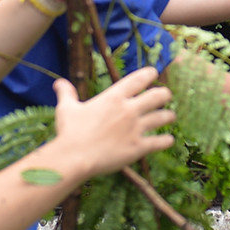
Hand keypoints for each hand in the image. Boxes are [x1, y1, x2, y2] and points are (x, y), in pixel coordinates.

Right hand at [52, 67, 175, 175]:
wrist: (75, 156)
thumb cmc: (70, 132)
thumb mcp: (67, 109)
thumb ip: (66, 94)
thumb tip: (59, 83)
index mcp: (113, 97)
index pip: (138, 79)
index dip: (149, 74)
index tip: (154, 72)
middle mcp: (129, 110)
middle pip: (157, 96)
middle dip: (164, 94)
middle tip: (166, 95)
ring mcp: (136, 129)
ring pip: (162, 118)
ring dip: (168, 116)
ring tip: (170, 116)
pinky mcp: (138, 147)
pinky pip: (159, 142)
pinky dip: (166, 141)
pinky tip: (169, 140)